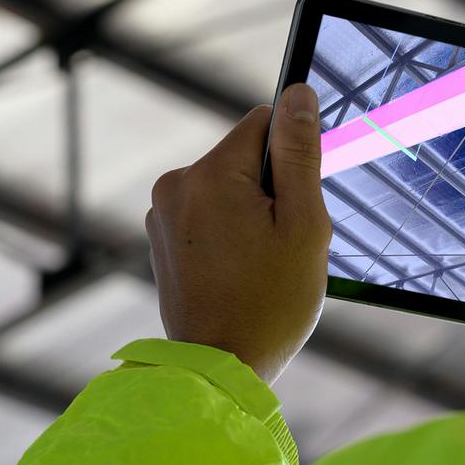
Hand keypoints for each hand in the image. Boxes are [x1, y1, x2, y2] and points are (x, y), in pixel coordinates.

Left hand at [144, 83, 331, 382]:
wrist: (220, 370)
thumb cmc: (270, 304)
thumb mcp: (303, 223)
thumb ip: (299, 153)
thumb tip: (298, 94)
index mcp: (210, 174)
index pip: (263, 123)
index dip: (291, 159)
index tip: (297, 203)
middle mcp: (176, 185)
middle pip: (243, 159)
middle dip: (270, 191)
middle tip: (281, 246)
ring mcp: (162, 214)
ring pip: (226, 189)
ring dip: (249, 215)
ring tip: (259, 266)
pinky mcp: (161, 239)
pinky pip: (206, 216)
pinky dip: (228, 235)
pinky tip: (238, 275)